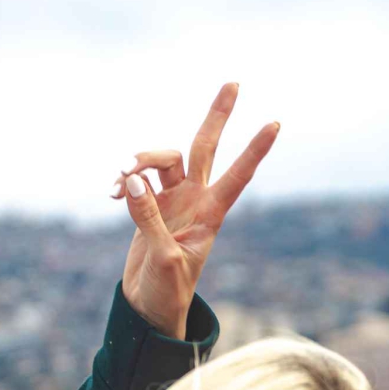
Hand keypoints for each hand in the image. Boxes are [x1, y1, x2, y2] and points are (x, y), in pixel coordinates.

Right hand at [110, 83, 278, 337]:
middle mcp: (196, 199)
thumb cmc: (168, 290)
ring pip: (162, 157)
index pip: (238, 175)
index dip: (255, 149)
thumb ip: (148, 217)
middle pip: (205, 146)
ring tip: (118, 180)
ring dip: (140, 158)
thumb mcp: (162, 257)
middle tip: (235, 82)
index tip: (275, 124)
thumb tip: (132, 179)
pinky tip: (112, 192)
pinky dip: (124, 178)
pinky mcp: (150, 204)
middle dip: (218, 115)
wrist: (151, 307)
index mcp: (211, 214)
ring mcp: (173, 199)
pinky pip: (137, 176)